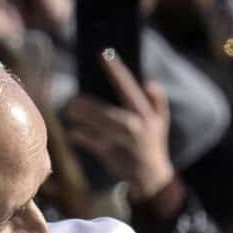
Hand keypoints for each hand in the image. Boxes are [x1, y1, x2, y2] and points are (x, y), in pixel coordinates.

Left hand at [67, 51, 173, 201]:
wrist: (151, 178)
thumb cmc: (153, 144)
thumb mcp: (161, 122)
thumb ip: (158, 100)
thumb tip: (149, 81)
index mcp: (144, 114)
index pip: (127, 86)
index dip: (115, 70)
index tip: (103, 54)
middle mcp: (133, 126)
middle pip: (104, 109)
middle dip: (86, 103)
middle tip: (73, 98)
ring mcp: (120, 141)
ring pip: (94, 124)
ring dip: (80, 117)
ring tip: (71, 111)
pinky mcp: (109, 153)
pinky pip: (89, 141)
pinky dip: (80, 135)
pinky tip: (75, 131)